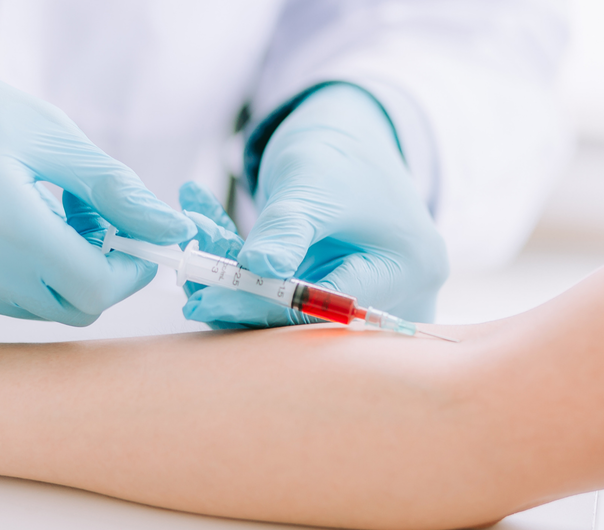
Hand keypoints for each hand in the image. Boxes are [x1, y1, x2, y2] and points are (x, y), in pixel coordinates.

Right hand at [0, 30, 195, 325]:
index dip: (130, 269)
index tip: (139, 242)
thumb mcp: (46, 133)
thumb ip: (114, 190)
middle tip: (81, 216)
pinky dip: (7, 277)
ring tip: (25, 211)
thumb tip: (174, 230)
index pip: (95, 288)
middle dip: (96, 268)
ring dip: (50, 270)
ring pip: (34, 307)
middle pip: (71, 306)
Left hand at [183, 83, 447, 327]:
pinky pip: (290, 302)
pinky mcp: (342, 300)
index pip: (332, 305)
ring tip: (196, 263)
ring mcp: (375, 299)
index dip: (266, 305)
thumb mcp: (309, 182)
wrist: (349, 135)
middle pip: (315, 321)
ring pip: (297, 315)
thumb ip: (285, 229)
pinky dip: (250, 282)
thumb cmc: (338, 150)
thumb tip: (257, 270)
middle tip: (192, 293)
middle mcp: (403, 293)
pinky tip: (211, 254)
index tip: (206, 300)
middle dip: (248, 303)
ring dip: (242, 292)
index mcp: (410, 266)